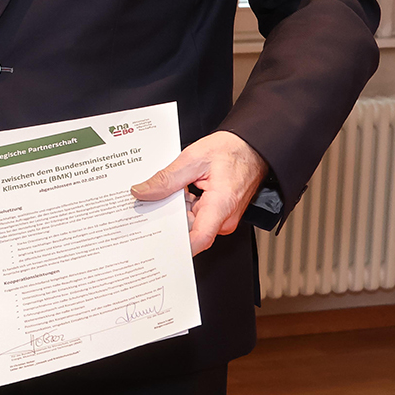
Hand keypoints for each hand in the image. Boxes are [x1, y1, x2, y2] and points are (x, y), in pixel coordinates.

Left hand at [130, 130, 268, 255]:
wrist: (252, 147)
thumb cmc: (232, 151)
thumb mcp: (194, 158)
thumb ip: (167, 178)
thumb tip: (142, 192)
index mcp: (221, 204)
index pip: (200, 238)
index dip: (179, 247)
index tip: (159, 247)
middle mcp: (224, 217)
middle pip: (189, 230)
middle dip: (167, 219)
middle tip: (150, 204)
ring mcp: (222, 217)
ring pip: (190, 223)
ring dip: (175, 210)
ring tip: (168, 191)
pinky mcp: (218, 213)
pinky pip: (196, 216)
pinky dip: (184, 205)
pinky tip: (178, 192)